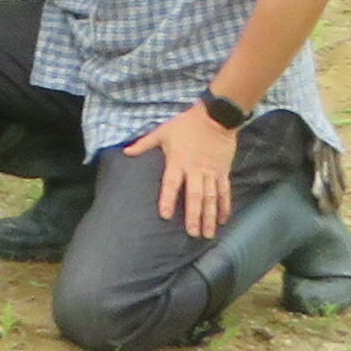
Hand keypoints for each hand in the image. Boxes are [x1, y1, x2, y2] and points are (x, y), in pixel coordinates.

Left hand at [138, 104, 235, 235]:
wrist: (216, 116)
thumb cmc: (186, 124)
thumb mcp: (162, 131)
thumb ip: (144, 144)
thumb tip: (125, 152)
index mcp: (178, 161)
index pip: (171, 184)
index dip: (168, 199)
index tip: (166, 216)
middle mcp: (196, 170)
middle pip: (195, 195)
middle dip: (194, 215)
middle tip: (192, 233)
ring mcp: (212, 172)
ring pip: (212, 198)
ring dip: (210, 216)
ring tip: (208, 234)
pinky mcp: (224, 172)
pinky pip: (225, 192)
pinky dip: (225, 206)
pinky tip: (223, 221)